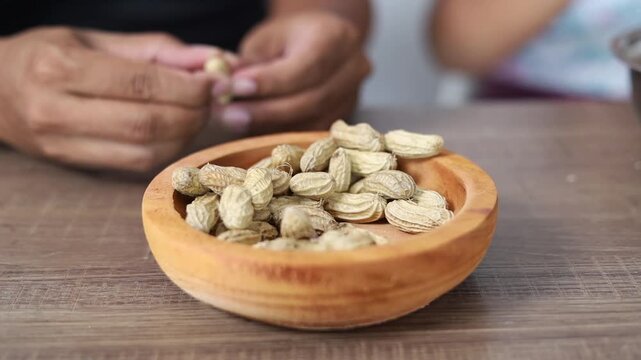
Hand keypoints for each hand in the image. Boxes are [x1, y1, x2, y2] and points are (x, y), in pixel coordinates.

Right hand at [0, 27, 217, 171]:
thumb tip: (213, 59)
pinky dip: (168, 150)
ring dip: (186, 135)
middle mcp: (57, 110)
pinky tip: (176, 131)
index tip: (216, 81)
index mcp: (60, 68)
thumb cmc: (46, 56)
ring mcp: (63, 145)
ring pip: (146, 152)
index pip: (142, 84)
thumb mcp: (95, 39)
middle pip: (148, 124)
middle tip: (212, 99)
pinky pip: (136, 166)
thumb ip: (156, 50)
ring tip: (196, 113)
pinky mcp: (75, 165)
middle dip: (194, 113)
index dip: (189, 86)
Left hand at [215, 11, 370, 133]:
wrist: (320, 44)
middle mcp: (352, 69)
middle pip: (309, 100)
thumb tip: (224, 86)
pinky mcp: (342, 118)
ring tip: (235, 121)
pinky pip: (309, 132)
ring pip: (309, 121)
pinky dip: (280, 132)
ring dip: (268, 125)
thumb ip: (249, 63)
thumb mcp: (266, 40)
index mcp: (336, 38)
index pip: (303, 68)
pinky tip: (254, 128)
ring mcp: (351, 97)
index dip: (267, 83)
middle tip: (228, 114)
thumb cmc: (291, 37)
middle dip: (264, 110)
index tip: (233, 89)